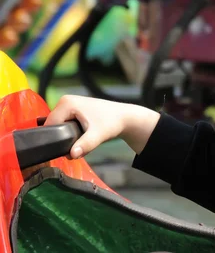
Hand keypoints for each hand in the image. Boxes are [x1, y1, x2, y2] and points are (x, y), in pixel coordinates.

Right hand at [45, 95, 159, 157]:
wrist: (124, 118)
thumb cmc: (112, 123)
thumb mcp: (98, 135)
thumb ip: (85, 145)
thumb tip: (72, 154)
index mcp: (66, 103)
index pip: (50, 125)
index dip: (55, 139)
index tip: (64, 150)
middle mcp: (65, 100)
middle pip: (53, 125)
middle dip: (61, 138)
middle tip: (74, 148)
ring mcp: (69, 103)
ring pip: (58, 125)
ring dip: (66, 136)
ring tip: (79, 143)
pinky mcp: (73, 108)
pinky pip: (64, 123)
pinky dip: (70, 131)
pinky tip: (80, 137)